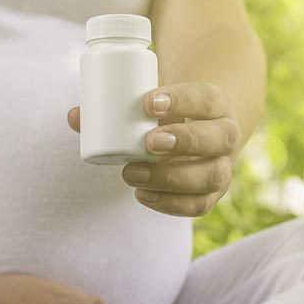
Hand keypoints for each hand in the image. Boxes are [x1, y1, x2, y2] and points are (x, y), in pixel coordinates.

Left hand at [67, 82, 242, 216]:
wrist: (199, 134)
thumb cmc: (168, 116)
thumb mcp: (152, 105)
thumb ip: (114, 108)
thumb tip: (75, 117)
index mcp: (216, 105)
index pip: (206, 99)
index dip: (181, 100)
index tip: (147, 102)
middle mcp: (228, 135)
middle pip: (218, 138)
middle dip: (183, 140)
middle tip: (147, 143)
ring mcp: (223, 167)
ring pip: (211, 176)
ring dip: (172, 177)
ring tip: (133, 173)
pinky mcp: (213, 194)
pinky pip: (200, 205)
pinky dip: (171, 204)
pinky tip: (143, 195)